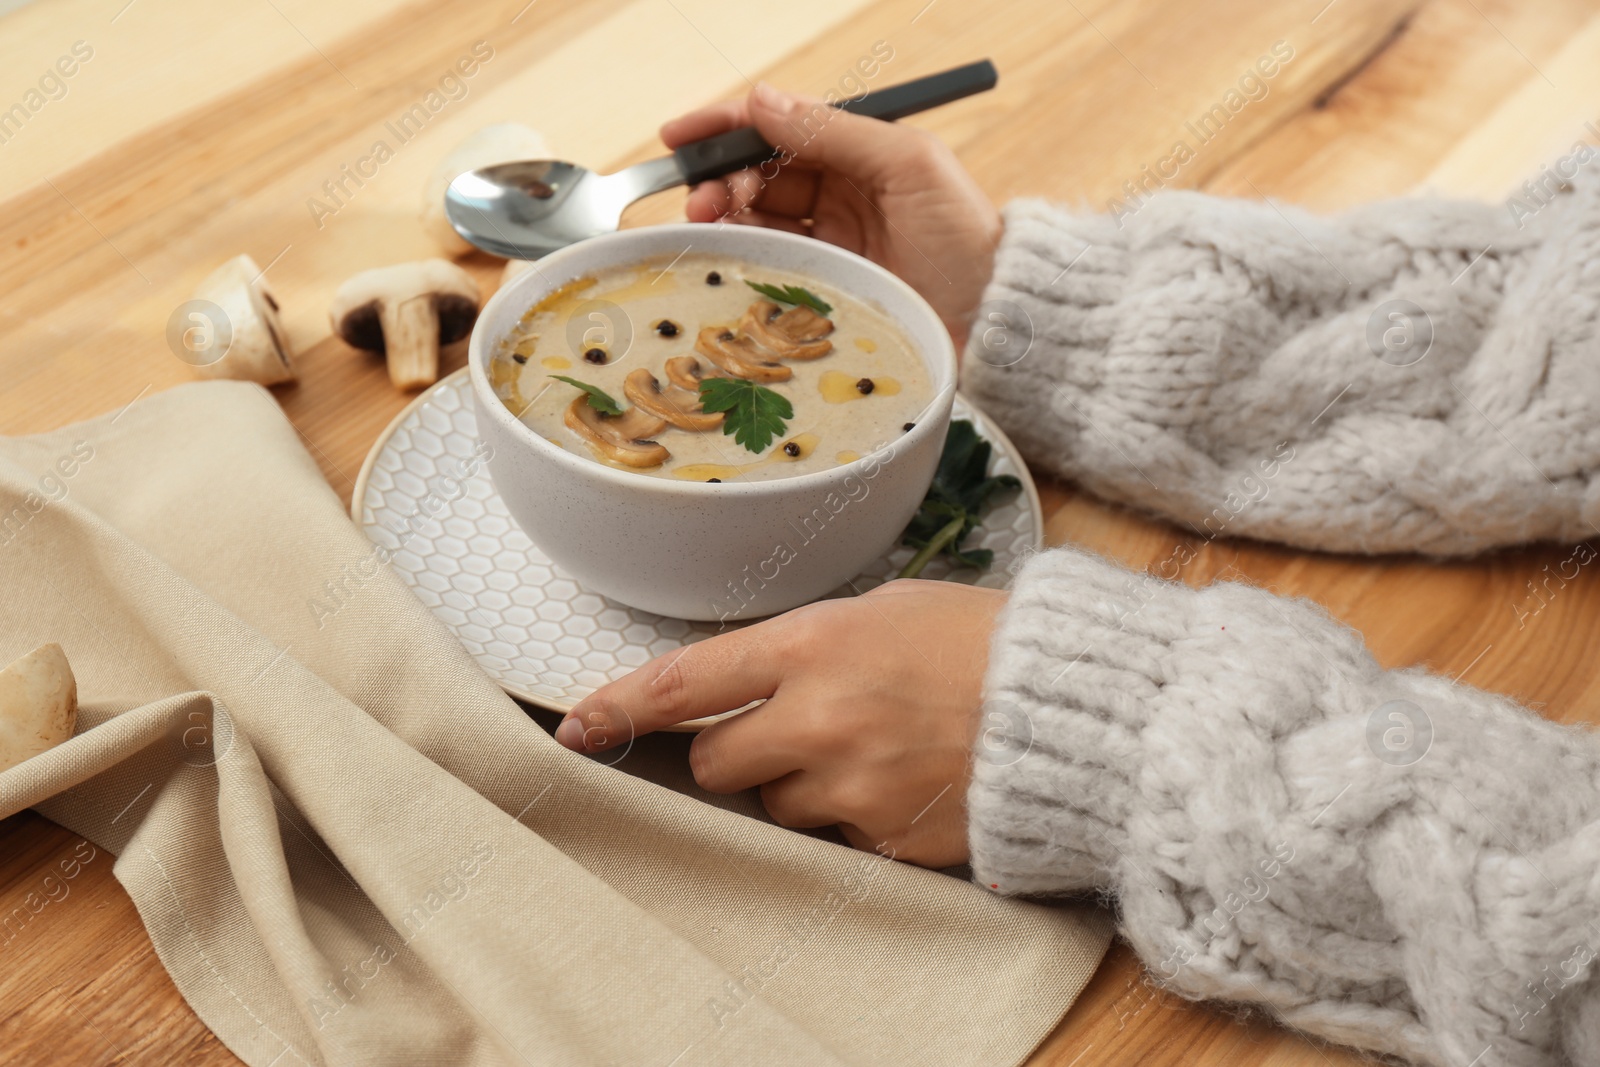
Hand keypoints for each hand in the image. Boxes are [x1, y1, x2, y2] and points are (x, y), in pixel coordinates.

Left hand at [554, 580, 1006, 866]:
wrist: (1075, 706)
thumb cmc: (983, 639)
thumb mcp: (884, 610)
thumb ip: (806, 645)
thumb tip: (747, 681)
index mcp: (814, 645)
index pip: (684, 683)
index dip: (619, 708)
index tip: (577, 727)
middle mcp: (821, 720)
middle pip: (717, 764)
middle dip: (737, 753)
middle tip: (791, 732)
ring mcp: (854, 789)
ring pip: (777, 806)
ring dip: (804, 785)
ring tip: (875, 752)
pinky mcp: (888, 842)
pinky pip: (838, 839)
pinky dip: (858, 818)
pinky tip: (906, 783)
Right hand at [660, 82, 1002, 348]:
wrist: (991, 320)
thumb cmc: (966, 239)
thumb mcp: (907, 165)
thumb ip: (833, 130)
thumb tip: (762, 99)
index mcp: (862, 152)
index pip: (781, 126)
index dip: (727, 127)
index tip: (680, 137)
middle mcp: (842, 191)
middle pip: (759, 172)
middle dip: (719, 177)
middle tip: (699, 199)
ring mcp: (832, 239)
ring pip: (757, 217)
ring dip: (725, 214)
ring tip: (708, 222)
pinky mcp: (826, 284)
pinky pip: (770, 260)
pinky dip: (743, 252)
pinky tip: (729, 251)